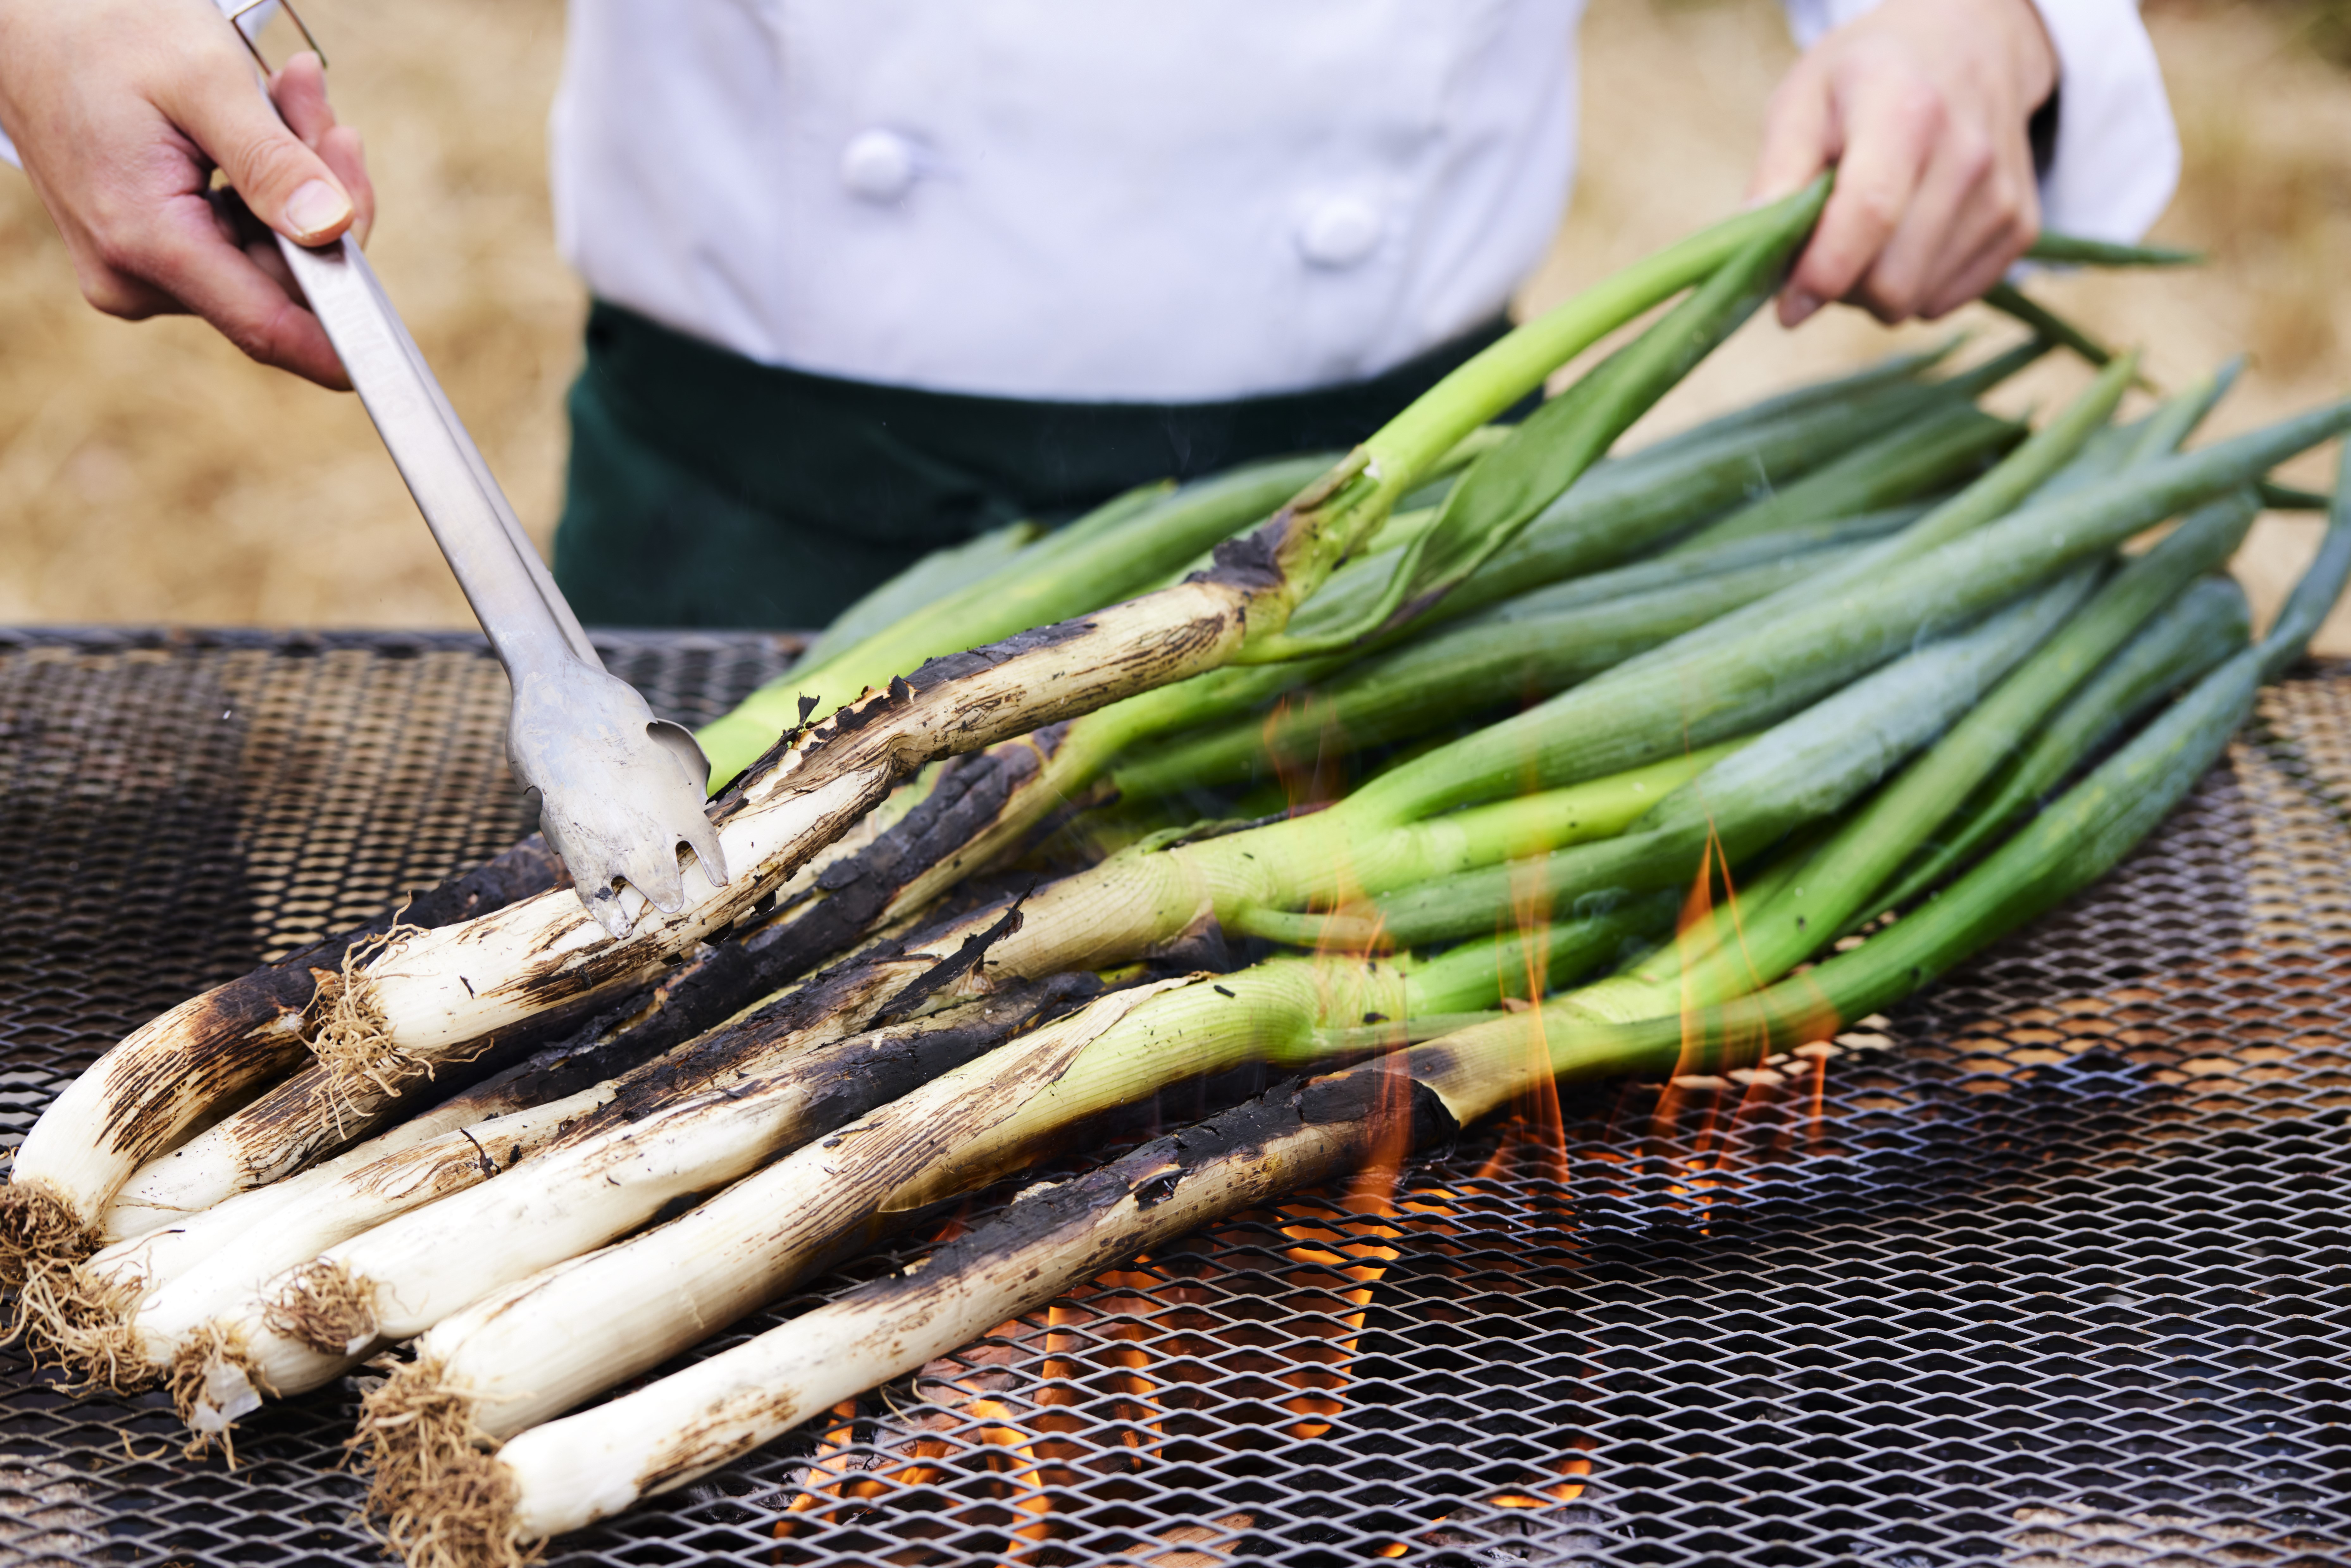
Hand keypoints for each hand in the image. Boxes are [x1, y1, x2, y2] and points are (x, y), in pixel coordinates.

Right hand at [0, 0, 374, 386]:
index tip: (402, 346)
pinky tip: (267, 119)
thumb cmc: (106, 34)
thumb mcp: (200, 80)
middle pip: (287, 280)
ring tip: (290, 92)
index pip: (271, 329)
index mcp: (146, 244)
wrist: (27, 26)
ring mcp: (144, 274)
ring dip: (303, 177)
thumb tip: (334, 231)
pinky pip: (245, 237)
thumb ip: (271, 163)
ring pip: (274, 253)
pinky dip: (271, 183)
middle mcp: (140, 280)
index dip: (347, 341)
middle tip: (319, 105)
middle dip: (326, 196)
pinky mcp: (155, 255)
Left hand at [1752, 0, 2056, 327]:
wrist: (1968, 43)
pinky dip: (1913, 288)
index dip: (1821, 274)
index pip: (1869, 213)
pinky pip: (1945, 302)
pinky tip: (1905, 240)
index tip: (1787, 303)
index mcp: (1906, 110)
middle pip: (1892, 280)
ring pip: (1916, 301)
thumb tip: (1754, 250)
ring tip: (1865, 235)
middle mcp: (1967, 154)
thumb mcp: (1803, 99)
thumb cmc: (1867, 75)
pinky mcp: (2020, 227)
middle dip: (1842, 288)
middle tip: (1823, 249)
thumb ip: (1777, 174)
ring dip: (1874, 290)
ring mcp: (2001, 194)